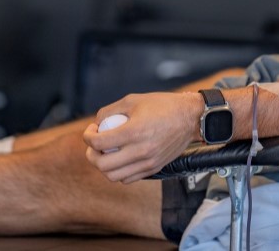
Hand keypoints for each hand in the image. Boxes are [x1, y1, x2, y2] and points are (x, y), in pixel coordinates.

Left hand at [83, 91, 202, 183]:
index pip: (98, 143)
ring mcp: (148, 162)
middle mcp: (141, 150)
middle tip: (94, 145)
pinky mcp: (154, 168)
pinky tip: (120, 158)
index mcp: (134, 131)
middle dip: (91, 155)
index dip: (88, 136)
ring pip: (114, 176)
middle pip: (102, 165)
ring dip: (104, 166)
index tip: (91, 130)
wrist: (190, 117)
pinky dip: (119, 171)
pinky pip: (128, 178)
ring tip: (106, 153)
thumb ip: (109, 111)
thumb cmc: (163, 105)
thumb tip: (96, 123)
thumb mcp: (133, 100)